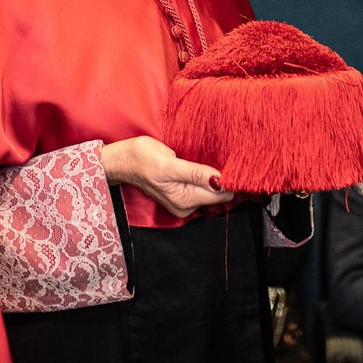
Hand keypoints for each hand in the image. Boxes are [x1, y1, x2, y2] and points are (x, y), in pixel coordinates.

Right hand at [100, 135, 233, 217]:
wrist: (124, 160)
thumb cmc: (141, 159)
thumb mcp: (168, 164)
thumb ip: (195, 173)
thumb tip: (220, 179)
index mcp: (185, 201)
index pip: (221, 194)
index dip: (231, 180)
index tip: (239, 164)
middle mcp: (187, 205)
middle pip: (219, 194)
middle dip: (226, 178)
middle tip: (232, 157)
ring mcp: (185, 200)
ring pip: (213, 190)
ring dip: (217, 176)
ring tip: (219, 158)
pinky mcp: (183, 192)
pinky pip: (203, 186)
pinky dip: (208, 176)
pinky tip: (208, 165)